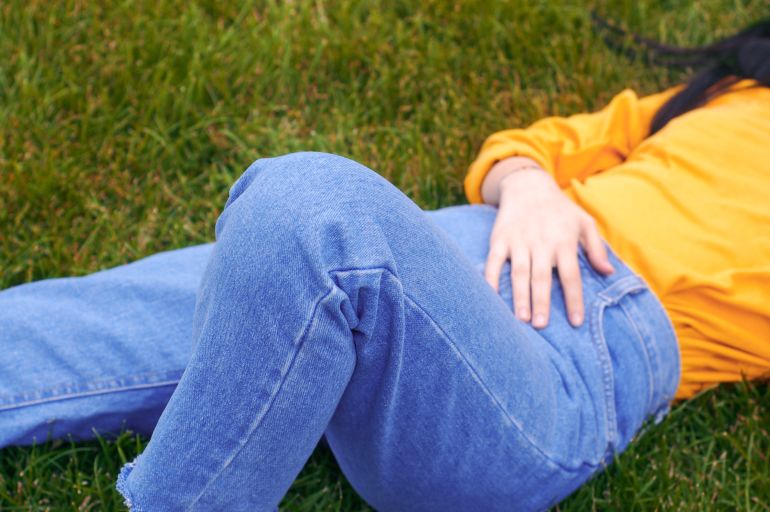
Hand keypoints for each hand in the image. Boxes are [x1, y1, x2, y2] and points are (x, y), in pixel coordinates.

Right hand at [484, 165, 614, 328]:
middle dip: (542, 301)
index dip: (573, 299)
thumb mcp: (585, 223)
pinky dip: (490, 278)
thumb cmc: (560, 209)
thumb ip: (597, 248)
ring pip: (518, 272)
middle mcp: (541, 243)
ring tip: (521, 318)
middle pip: (542, 277)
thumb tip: (609, 273)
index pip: (571, 275)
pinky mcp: (500, 239)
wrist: (528, 186)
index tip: (576, 322)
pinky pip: (493, 261)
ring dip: (519, 296)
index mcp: (564, 241)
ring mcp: (519, 241)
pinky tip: (491, 297)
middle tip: (541, 325)